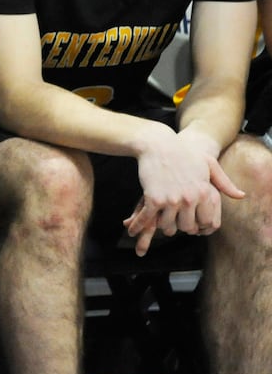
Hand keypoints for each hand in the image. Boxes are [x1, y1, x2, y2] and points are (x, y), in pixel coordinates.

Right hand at [125, 128, 243, 254]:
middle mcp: (190, 199)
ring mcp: (171, 200)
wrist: (159, 144)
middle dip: (179, 227)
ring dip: (162, 226)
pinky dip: (139, 226)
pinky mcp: (153, 199)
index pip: (205, 222)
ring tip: (159, 221)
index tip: (189, 222)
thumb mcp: (209, 165)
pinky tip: (133, 229)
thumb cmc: (184, 153)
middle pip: (186, 227)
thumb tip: (241, 196)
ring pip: (168, 226)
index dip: (197, 224)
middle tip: (173, 223)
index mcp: (204, 192)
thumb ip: (224, 183)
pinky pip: (148, 219)